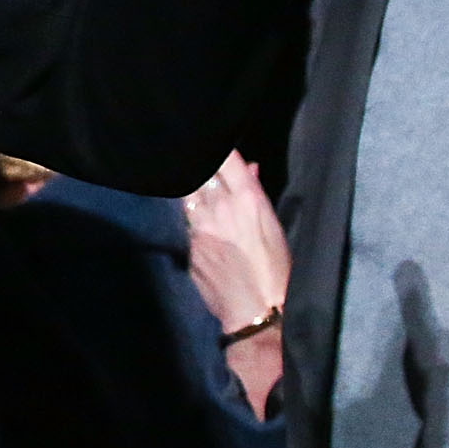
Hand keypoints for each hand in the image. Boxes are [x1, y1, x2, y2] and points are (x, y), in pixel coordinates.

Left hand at [182, 151, 289, 417]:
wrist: (258, 311)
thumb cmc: (275, 269)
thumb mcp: (273, 226)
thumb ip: (255, 193)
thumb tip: (247, 168)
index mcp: (249, 201)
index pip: (225, 159)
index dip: (213, 146)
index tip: (202, 136)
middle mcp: (221, 208)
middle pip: (198, 171)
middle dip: (191, 161)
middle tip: (178, 145)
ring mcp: (199, 227)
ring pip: (183, 192)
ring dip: (183, 184)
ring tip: (173, 172)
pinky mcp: (186, 245)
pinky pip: (178, 218)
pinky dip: (179, 210)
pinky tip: (176, 205)